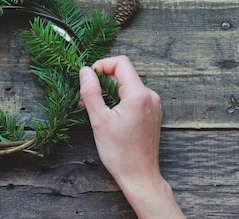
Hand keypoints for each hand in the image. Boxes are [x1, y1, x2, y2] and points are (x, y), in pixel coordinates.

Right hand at [79, 56, 183, 218]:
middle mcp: (150, 96)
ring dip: (108, 92)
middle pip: (123, 73)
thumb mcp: (99, 120)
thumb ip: (91, 91)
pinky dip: (117, 100)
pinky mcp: (152, 113)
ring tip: (93, 109)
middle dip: (101, 81)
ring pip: (126, 85)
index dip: (101, 65)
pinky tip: (106, 115)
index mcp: (139, 95)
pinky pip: (132, 97)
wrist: (140, 176)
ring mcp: (153, 105)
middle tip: (85, 99)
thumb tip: (85, 71)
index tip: (88, 79)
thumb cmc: (120, 152)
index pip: (120, 62)